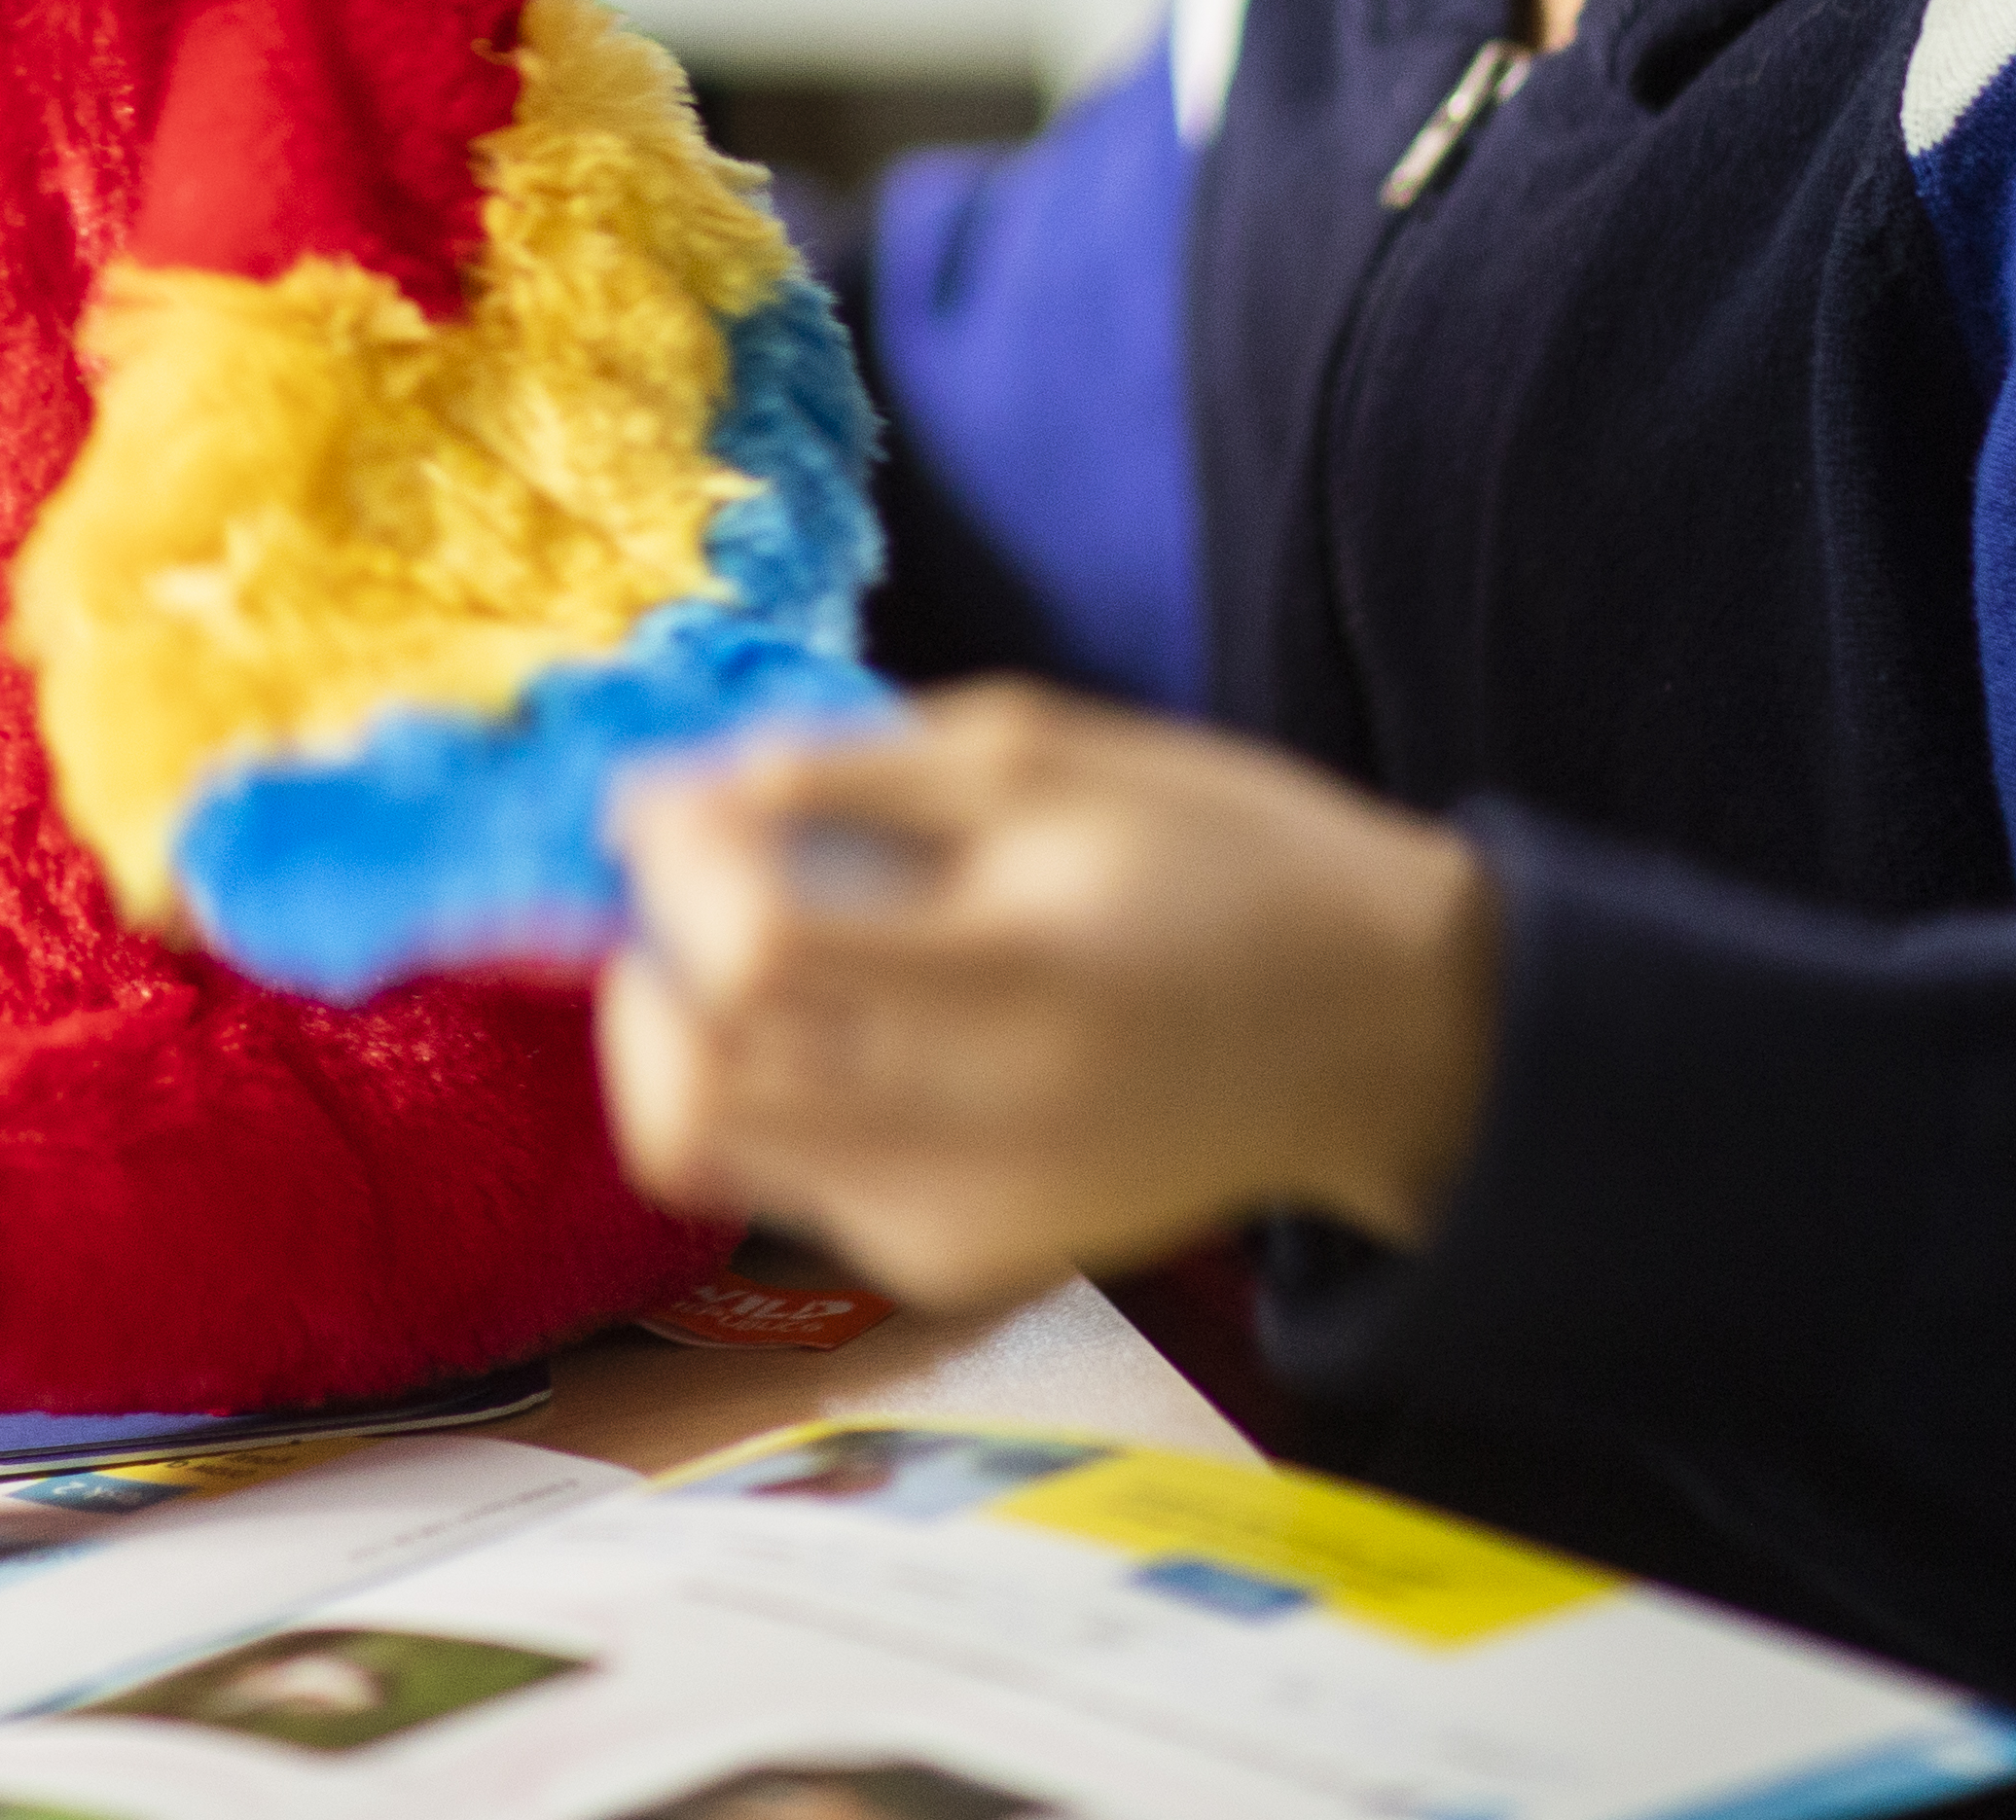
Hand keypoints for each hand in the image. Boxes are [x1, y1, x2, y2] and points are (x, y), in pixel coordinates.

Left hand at [600, 682, 1498, 1307]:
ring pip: (706, 1149)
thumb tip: (647, 801)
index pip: (754, 961)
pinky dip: (765, 1091)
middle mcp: (982, 1133)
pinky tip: (852, 1021)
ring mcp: (964, 1223)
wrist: (1370, 1035)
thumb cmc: (1215, 858)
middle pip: (688, 1092)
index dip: (671, 870)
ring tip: (767, 945)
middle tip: (691, 887)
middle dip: (645, 966)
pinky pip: (780, 1179)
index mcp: (1018, 978)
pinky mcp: (958, 1264)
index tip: (665, 801)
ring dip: (682, 1034)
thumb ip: (836, 774)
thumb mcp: (1039, 752)